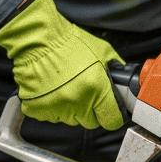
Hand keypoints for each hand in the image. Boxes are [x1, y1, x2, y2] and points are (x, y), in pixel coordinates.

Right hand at [0, 0, 125, 128]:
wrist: (37, 39)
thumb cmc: (69, 43)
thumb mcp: (103, 52)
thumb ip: (116, 71)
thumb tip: (123, 84)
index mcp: (96, 89)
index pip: (111, 120)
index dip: (111, 115)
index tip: (108, 110)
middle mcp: (77, 101)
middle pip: (90, 121)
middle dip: (89, 110)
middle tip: (83, 91)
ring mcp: (56, 107)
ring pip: (70, 119)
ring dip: (70, 107)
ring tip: (65, 86)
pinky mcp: (38, 109)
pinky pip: (50, 115)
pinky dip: (51, 106)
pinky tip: (52, 89)